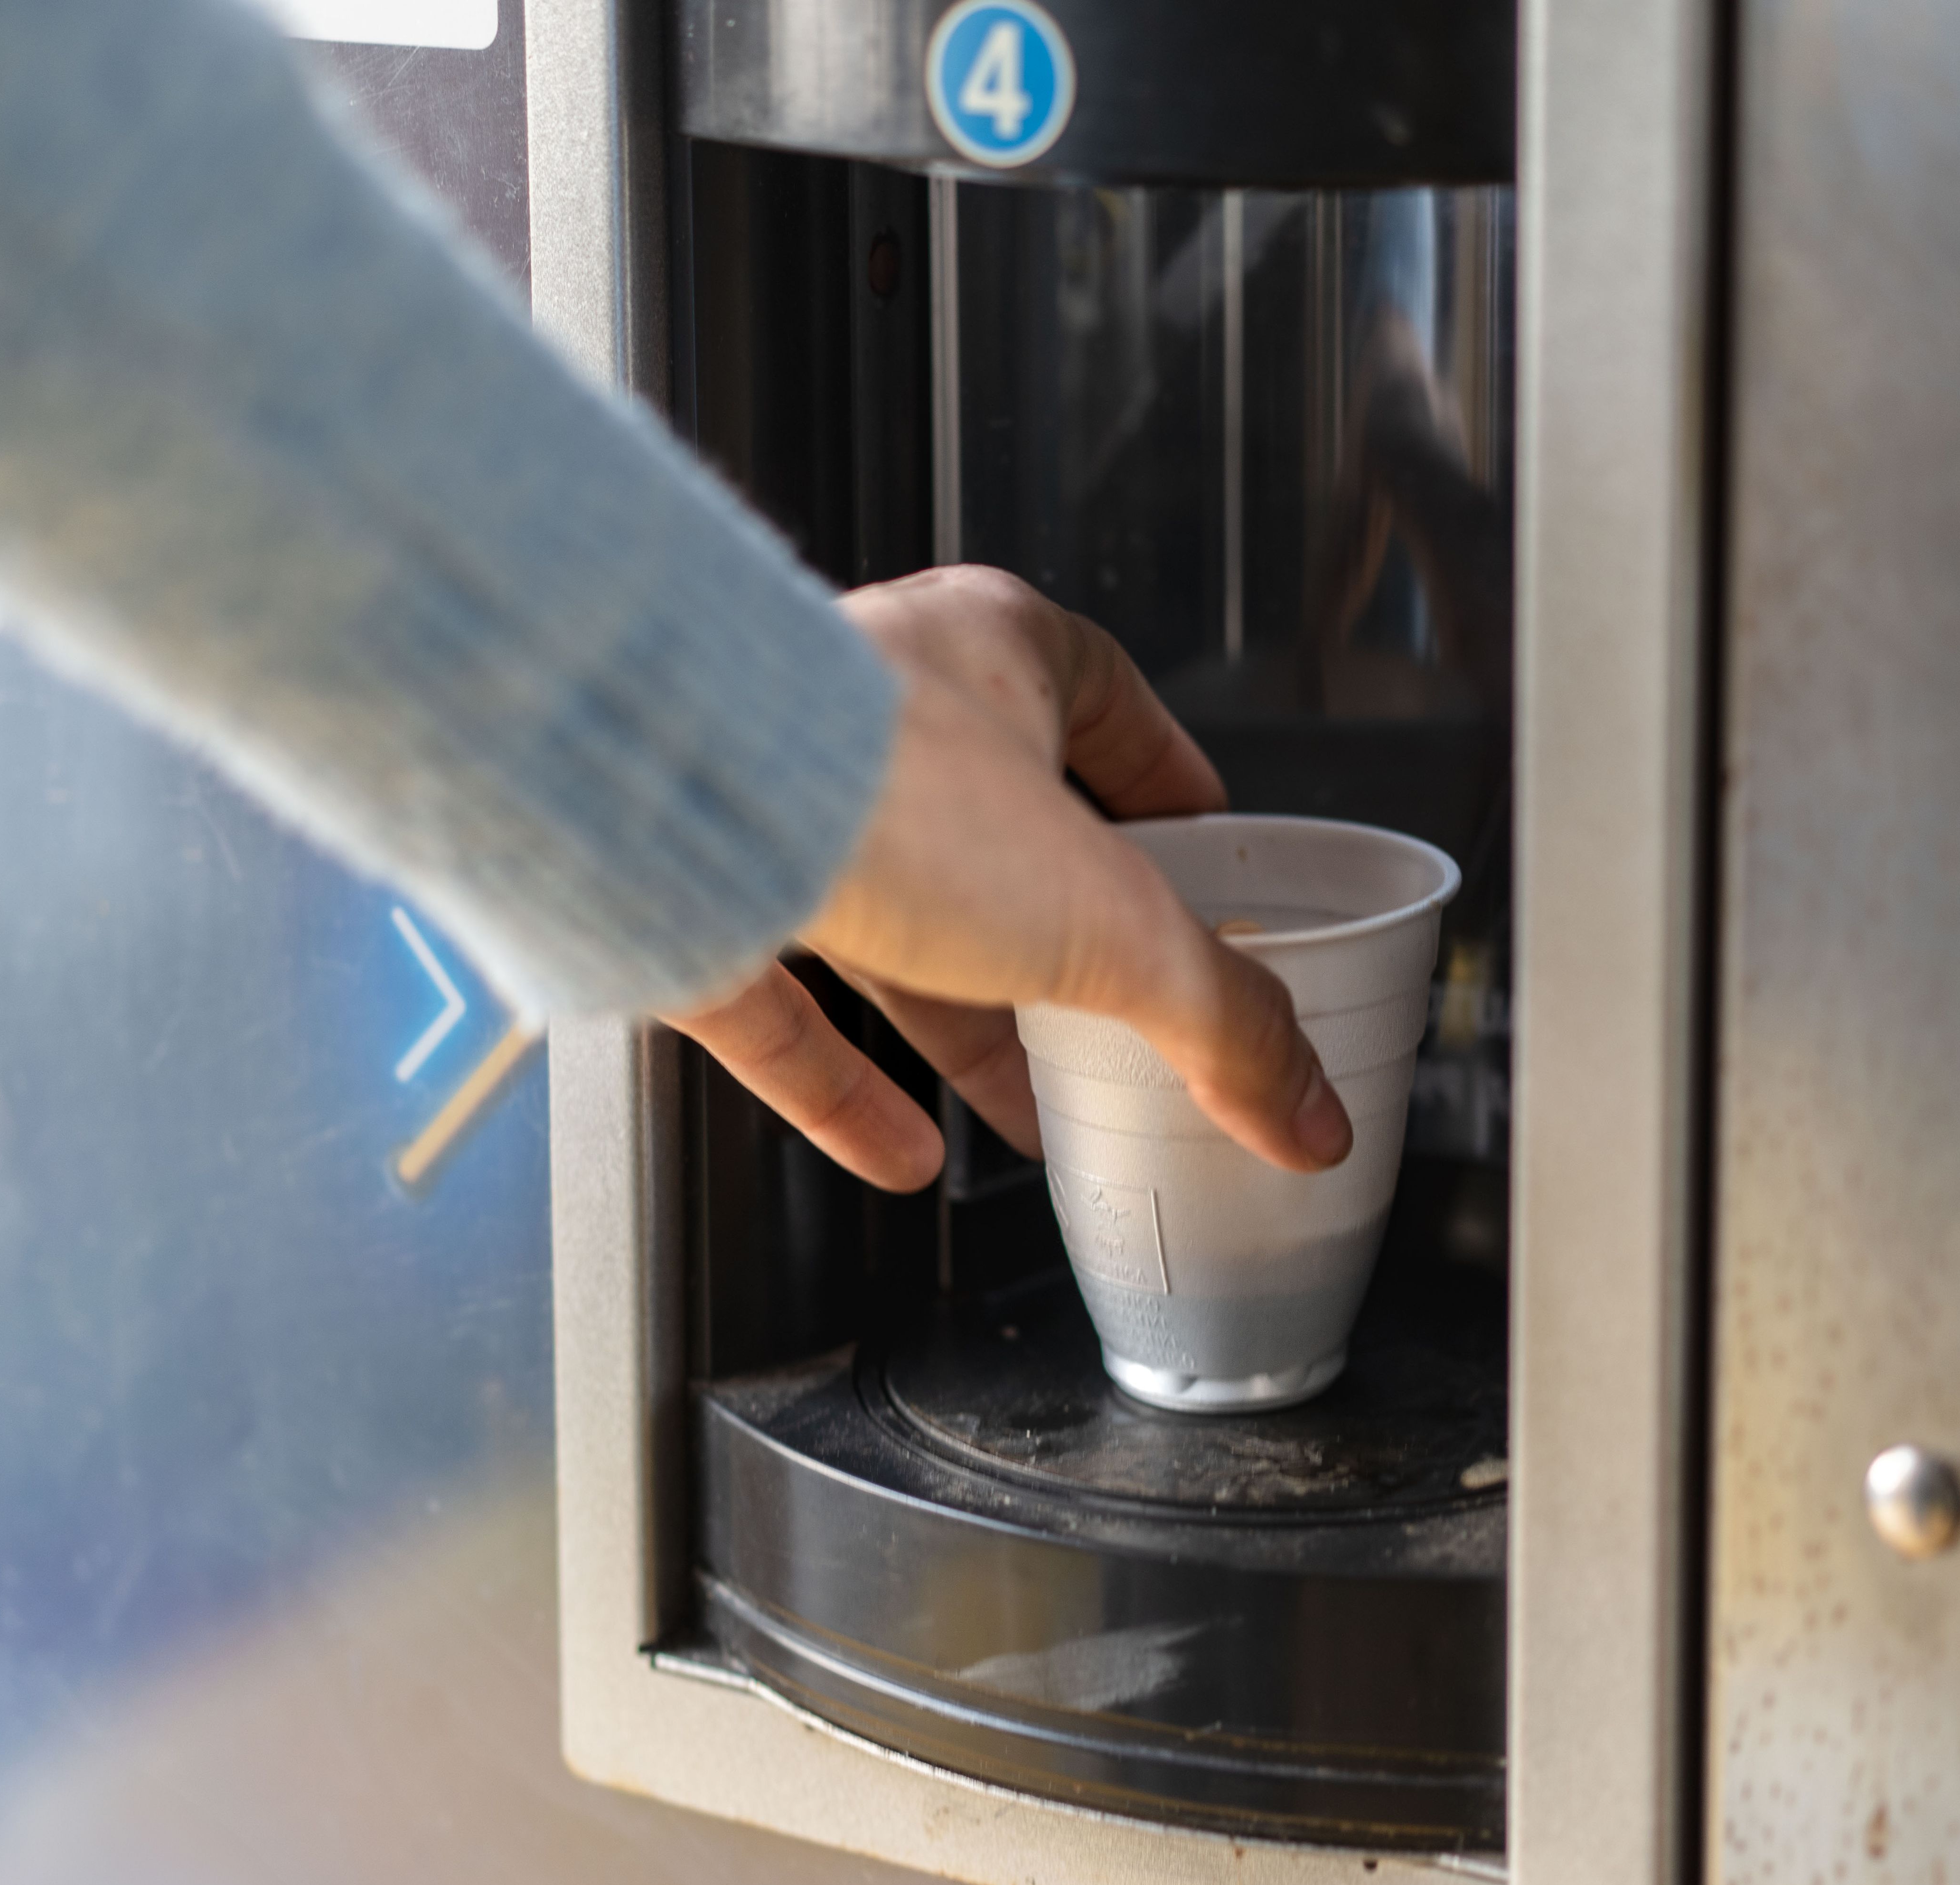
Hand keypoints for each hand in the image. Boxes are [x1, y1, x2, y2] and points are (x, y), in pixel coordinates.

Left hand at [661, 565, 1353, 1191]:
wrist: (654, 792)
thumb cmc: (874, 779)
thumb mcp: (1110, 916)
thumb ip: (1220, 1018)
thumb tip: (1304, 1105)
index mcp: (996, 655)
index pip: (1115, 715)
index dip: (1175, 800)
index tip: (1213, 874)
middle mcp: (882, 718)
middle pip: (1010, 838)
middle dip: (1071, 942)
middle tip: (1126, 1018)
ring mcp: (781, 809)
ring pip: (896, 926)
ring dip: (962, 1025)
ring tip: (1025, 1107)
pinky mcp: (696, 900)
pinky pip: (787, 1009)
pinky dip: (846, 1088)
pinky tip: (899, 1154)